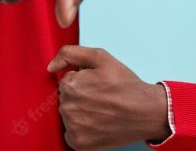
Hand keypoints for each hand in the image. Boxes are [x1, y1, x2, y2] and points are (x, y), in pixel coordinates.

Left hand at [47, 45, 170, 149]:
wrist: (145, 112)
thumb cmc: (124, 84)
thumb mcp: (101, 57)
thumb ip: (70, 54)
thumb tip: (50, 67)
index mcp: (70, 85)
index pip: (67, 81)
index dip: (83, 81)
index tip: (98, 85)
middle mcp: (67, 107)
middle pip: (66, 98)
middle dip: (80, 96)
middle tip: (101, 98)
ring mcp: (72, 127)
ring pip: (68, 115)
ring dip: (80, 112)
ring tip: (101, 110)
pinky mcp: (78, 143)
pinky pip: (71, 133)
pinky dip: (81, 129)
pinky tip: (97, 123)